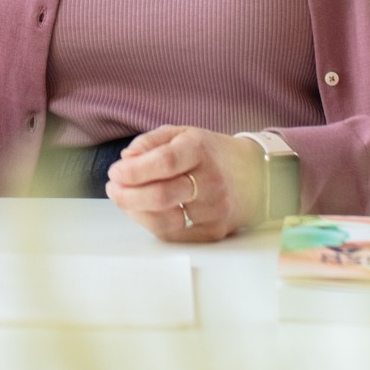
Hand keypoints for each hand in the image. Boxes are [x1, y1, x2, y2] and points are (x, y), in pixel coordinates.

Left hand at [105, 126, 266, 243]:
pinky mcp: (214, 232)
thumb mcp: (182, 134)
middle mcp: (212, 181)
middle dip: (127, 195)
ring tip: (124, 199)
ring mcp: (215, 210)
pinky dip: (150, 223)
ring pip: (164, 221)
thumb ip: (151, 142)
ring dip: (135, 212)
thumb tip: (126, 159)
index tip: (116, 172)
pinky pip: (173, 235)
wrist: (256, 175)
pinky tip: (143, 211)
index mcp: (201, 150)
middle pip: (161, 196)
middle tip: (113, 188)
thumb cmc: (211, 153)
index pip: (165, 162)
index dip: (135, 170)